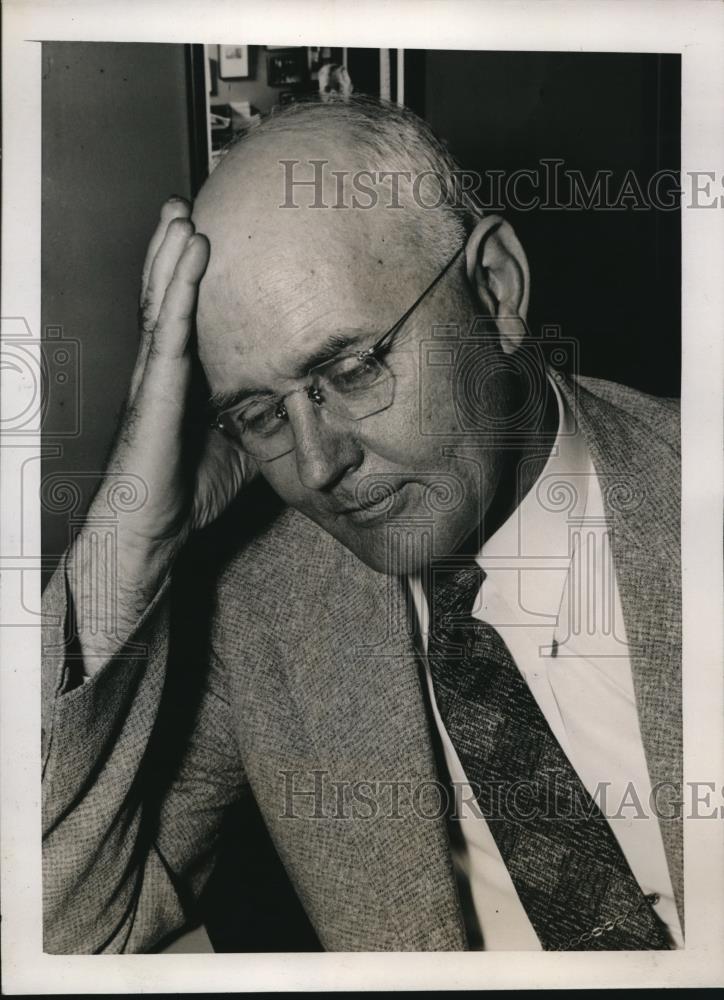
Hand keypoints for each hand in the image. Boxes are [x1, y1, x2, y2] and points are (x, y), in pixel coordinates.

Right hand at [112, 196, 254, 549]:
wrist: (150, 528)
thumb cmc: (182, 490)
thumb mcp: (237, 447)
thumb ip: (255, 418)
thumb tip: (295, 406)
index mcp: (177, 381)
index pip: (181, 318)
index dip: (186, 278)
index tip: (200, 240)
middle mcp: (161, 371)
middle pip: (163, 298)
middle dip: (171, 251)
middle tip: (182, 206)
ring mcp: (154, 377)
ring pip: (161, 303)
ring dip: (172, 254)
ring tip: (181, 212)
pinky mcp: (156, 389)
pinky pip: (170, 330)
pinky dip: (180, 288)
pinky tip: (190, 255)